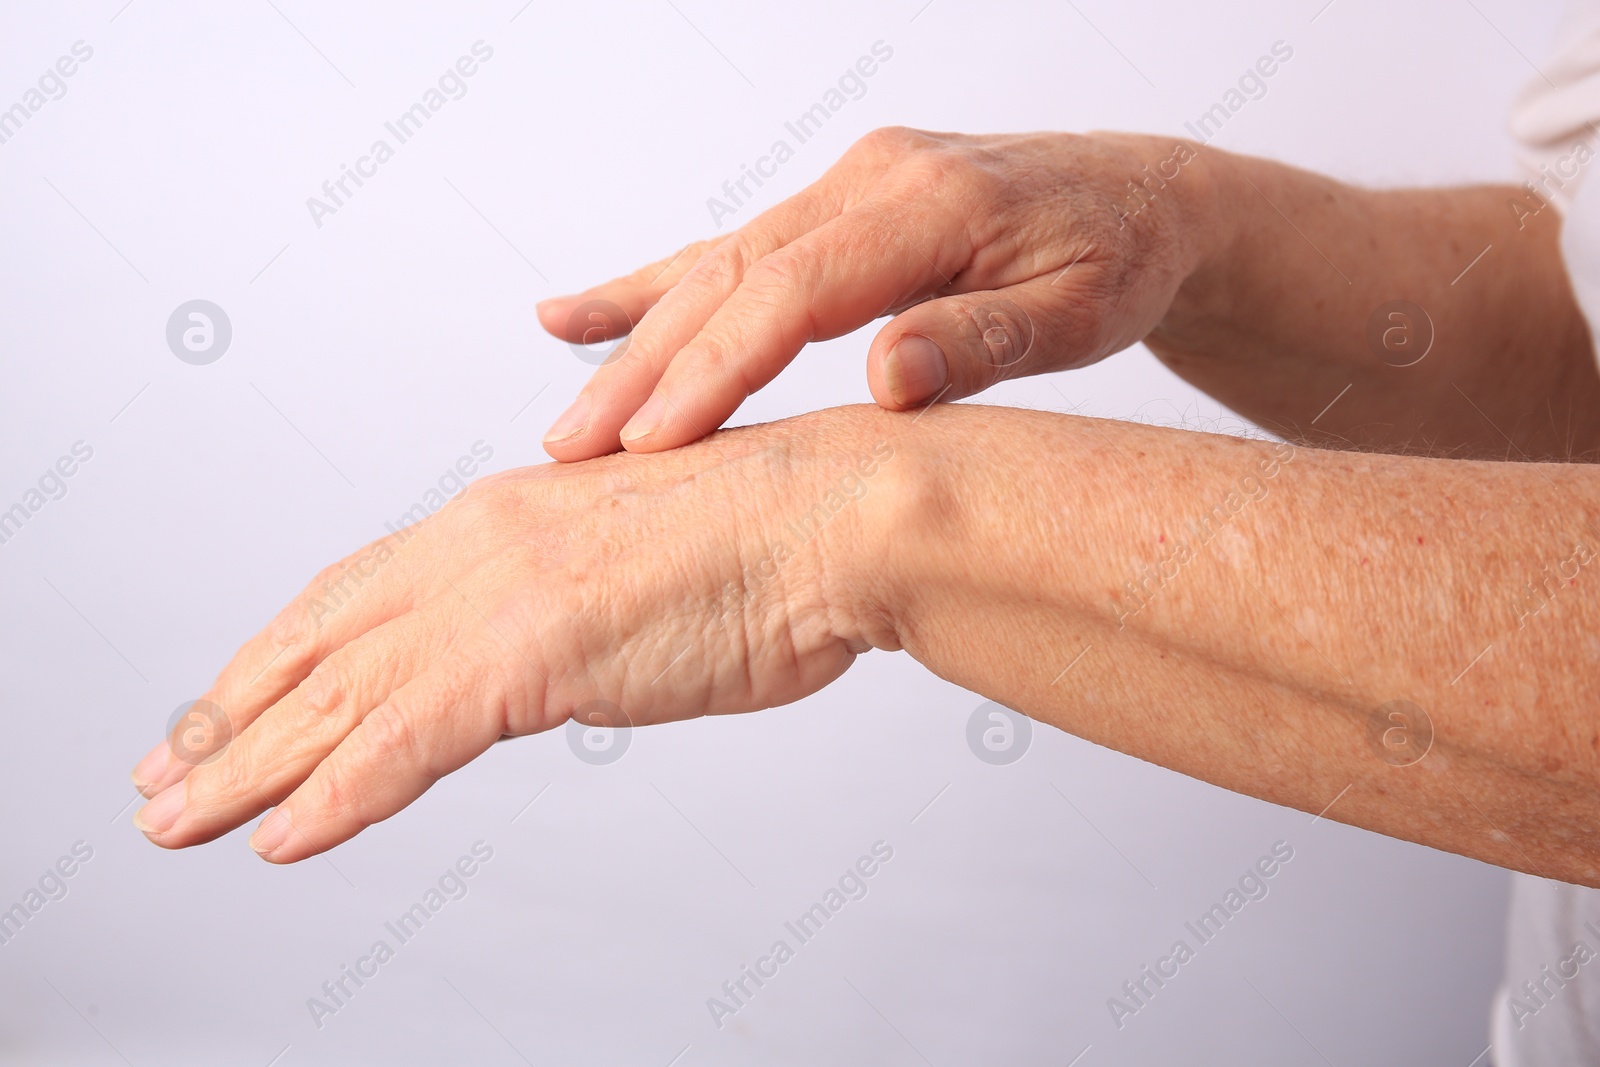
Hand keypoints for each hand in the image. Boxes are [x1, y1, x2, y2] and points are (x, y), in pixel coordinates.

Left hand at [129, 407, 902, 861]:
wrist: (836, 516)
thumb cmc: (774, 539)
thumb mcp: (648, 559)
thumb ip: (581, 596)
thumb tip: (564, 636)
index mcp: (506, 516)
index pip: (358, 593)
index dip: (284, 652)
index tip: (235, 695)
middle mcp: (479, 546)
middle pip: (319, 642)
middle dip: (231, 712)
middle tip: (164, 767)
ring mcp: (497, 599)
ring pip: (335, 698)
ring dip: (244, 766)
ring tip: (175, 817)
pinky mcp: (527, 656)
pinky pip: (400, 744)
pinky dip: (332, 796)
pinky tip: (279, 837)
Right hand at [537, 126, 1222, 459]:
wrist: (1143, 199)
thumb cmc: (1119, 261)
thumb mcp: (1080, 314)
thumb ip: (981, 341)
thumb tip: (887, 379)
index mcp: (929, 203)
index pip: (794, 293)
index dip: (717, 369)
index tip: (651, 442)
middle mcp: (872, 180)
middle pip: (731, 277)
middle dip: (647, 367)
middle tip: (572, 447)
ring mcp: (846, 187)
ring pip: (715, 265)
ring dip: (636, 340)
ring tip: (565, 407)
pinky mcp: (834, 207)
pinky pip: (729, 252)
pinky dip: (653, 287)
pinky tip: (581, 314)